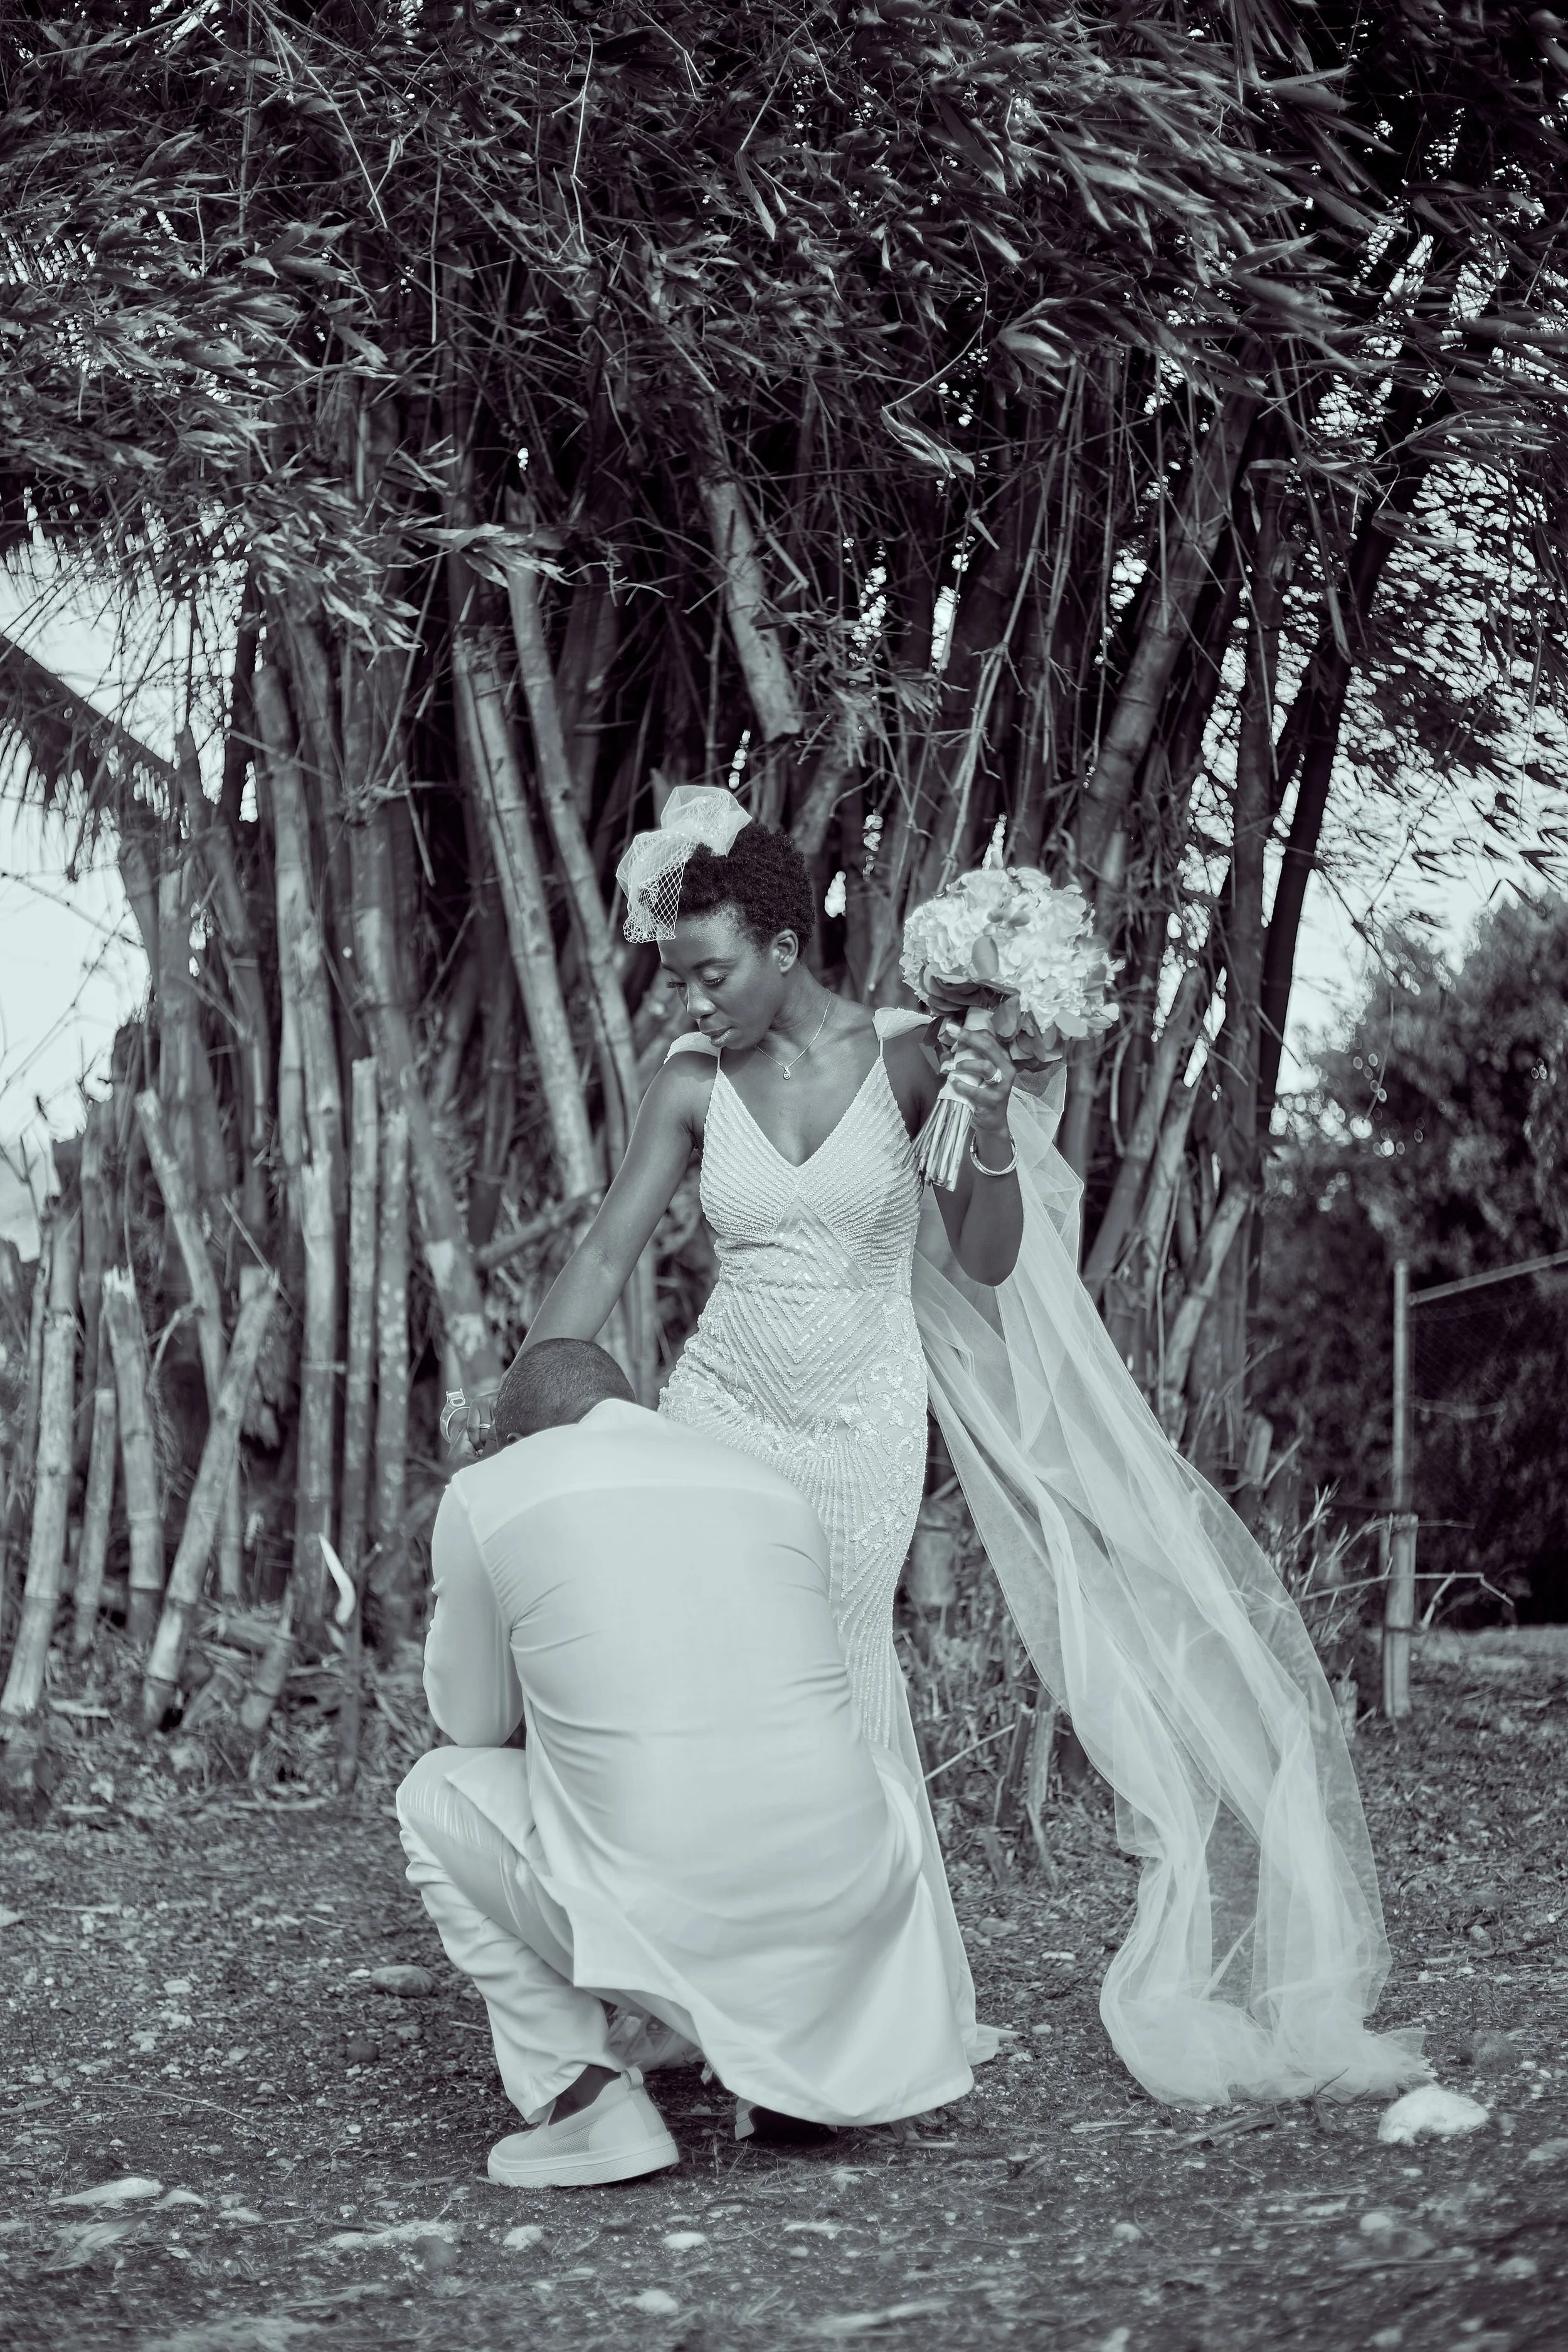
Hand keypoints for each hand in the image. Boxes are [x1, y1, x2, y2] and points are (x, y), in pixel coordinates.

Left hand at [938, 1020, 1015, 1141]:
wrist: (992, 1121)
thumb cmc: (982, 1093)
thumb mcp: (975, 1073)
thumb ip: (962, 1058)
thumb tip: (943, 1045)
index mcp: (1002, 1058)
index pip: (989, 1037)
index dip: (970, 1032)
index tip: (953, 1032)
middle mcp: (1006, 1068)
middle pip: (988, 1046)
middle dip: (968, 1037)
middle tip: (951, 1031)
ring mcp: (1002, 1085)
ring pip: (985, 1066)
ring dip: (965, 1063)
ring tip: (954, 1067)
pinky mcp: (993, 1101)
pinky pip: (976, 1091)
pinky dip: (962, 1085)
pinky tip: (954, 1083)